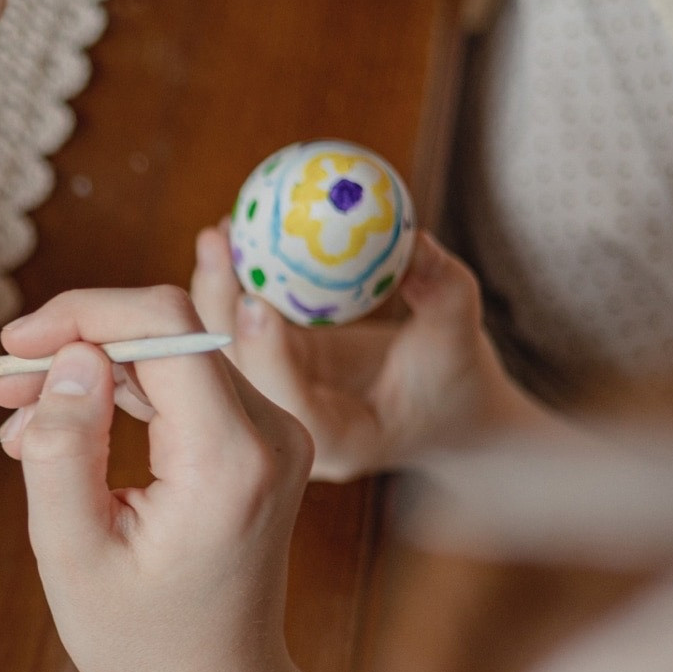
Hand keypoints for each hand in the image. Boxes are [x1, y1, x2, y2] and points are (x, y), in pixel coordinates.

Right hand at [0, 285, 318, 671]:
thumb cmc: (141, 643)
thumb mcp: (72, 551)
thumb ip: (63, 447)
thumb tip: (71, 359)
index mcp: (228, 460)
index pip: (164, 325)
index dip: (81, 315)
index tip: (12, 346)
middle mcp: (271, 435)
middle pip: (167, 331)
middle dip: (77, 344)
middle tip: (2, 388)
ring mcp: (274, 438)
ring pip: (171, 353)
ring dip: (92, 371)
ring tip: (21, 423)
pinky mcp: (261, 446)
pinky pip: (185, 387)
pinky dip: (122, 396)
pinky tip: (66, 435)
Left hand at [188, 223, 551, 480]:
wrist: (438, 411)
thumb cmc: (454, 381)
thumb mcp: (459, 340)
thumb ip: (441, 293)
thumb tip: (416, 239)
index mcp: (339, 439)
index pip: (292, 401)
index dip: (267, 353)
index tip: (254, 298)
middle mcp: (292, 426)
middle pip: (240, 373)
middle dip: (219, 308)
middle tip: (217, 241)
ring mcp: (273, 397)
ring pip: (226, 350)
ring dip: (213, 291)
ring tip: (219, 232)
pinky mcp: (267, 368)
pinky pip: (237, 329)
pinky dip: (229, 286)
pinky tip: (230, 237)